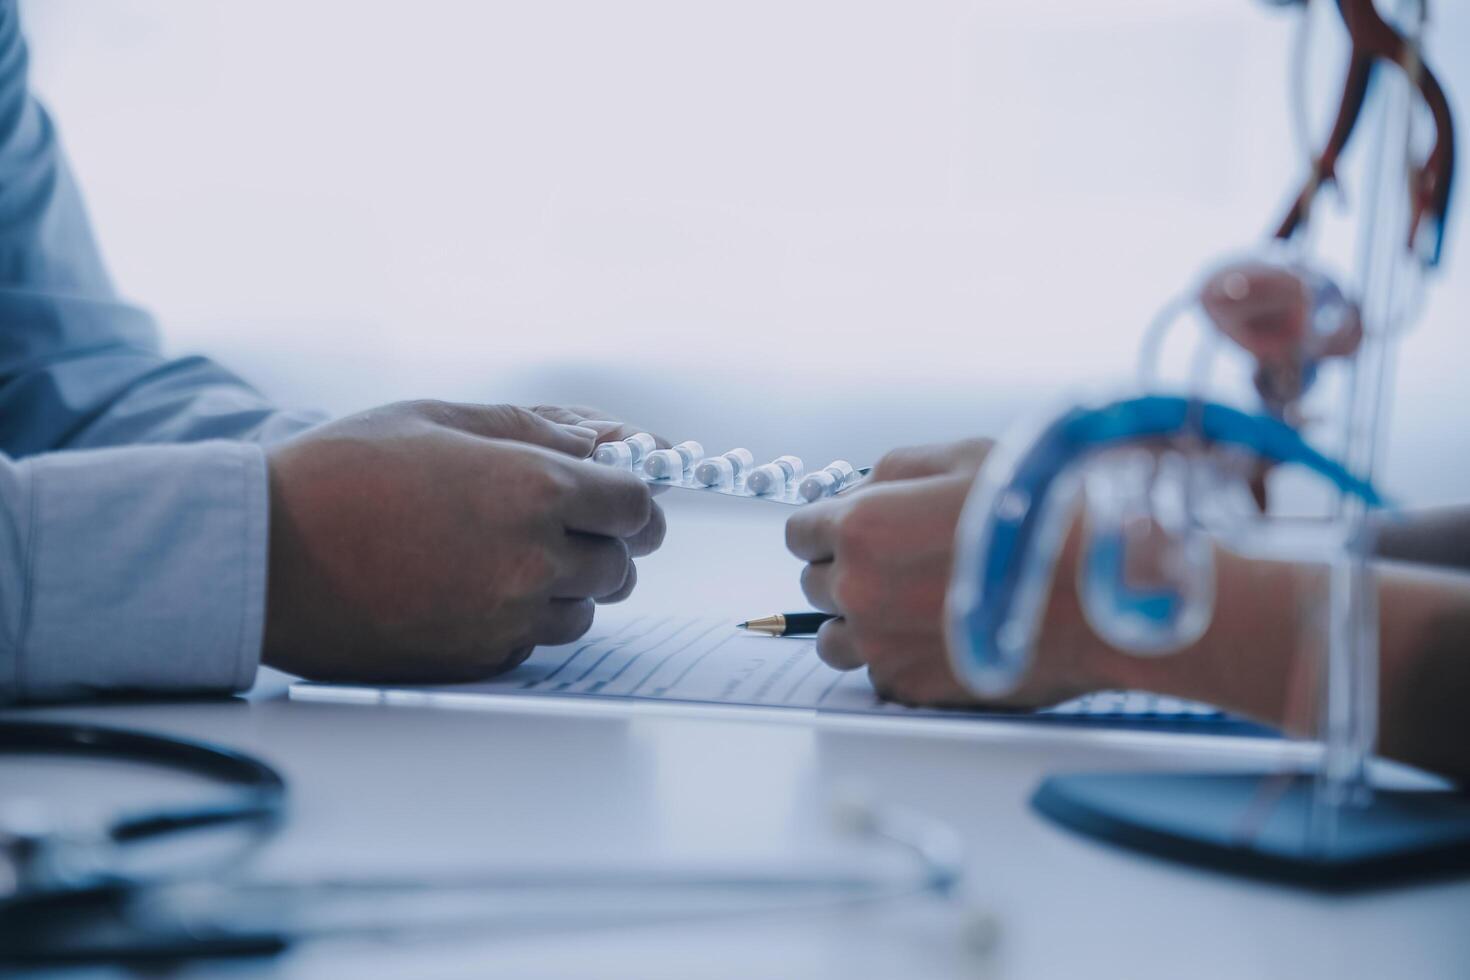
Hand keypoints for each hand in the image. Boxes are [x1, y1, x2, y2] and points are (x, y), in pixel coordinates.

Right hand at [262, 401, 664, 682]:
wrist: (261, 552)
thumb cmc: (341, 472)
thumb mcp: (440, 420)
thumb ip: (531, 430)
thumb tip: (593, 443)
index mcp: (534, 489)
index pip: (637, 507)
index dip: (635, 504)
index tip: (623, 504)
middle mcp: (533, 559)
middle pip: (619, 565)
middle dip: (603, 543)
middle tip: (565, 527)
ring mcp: (506, 617)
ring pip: (582, 611)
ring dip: (565, 586)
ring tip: (504, 557)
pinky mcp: (475, 659)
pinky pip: (530, 642)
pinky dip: (520, 621)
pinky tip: (470, 590)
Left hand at [785, 439, 1104, 708]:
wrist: (1106, 590)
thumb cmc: (1045, 516)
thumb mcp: (964, 458)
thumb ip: (893, 471)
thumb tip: (859, 490)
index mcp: (862, 527)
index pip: (801, 533)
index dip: (829, 529)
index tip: (851, 533)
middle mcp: (859, 590)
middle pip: (817, 583)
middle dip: (850, 572)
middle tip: (905, 566)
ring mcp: (882, 645)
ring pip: (836, 639)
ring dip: (863, 623)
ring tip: (918, 608)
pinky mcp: (911, 688)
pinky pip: (878, 674)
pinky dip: (899, 659)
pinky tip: (944, 637)